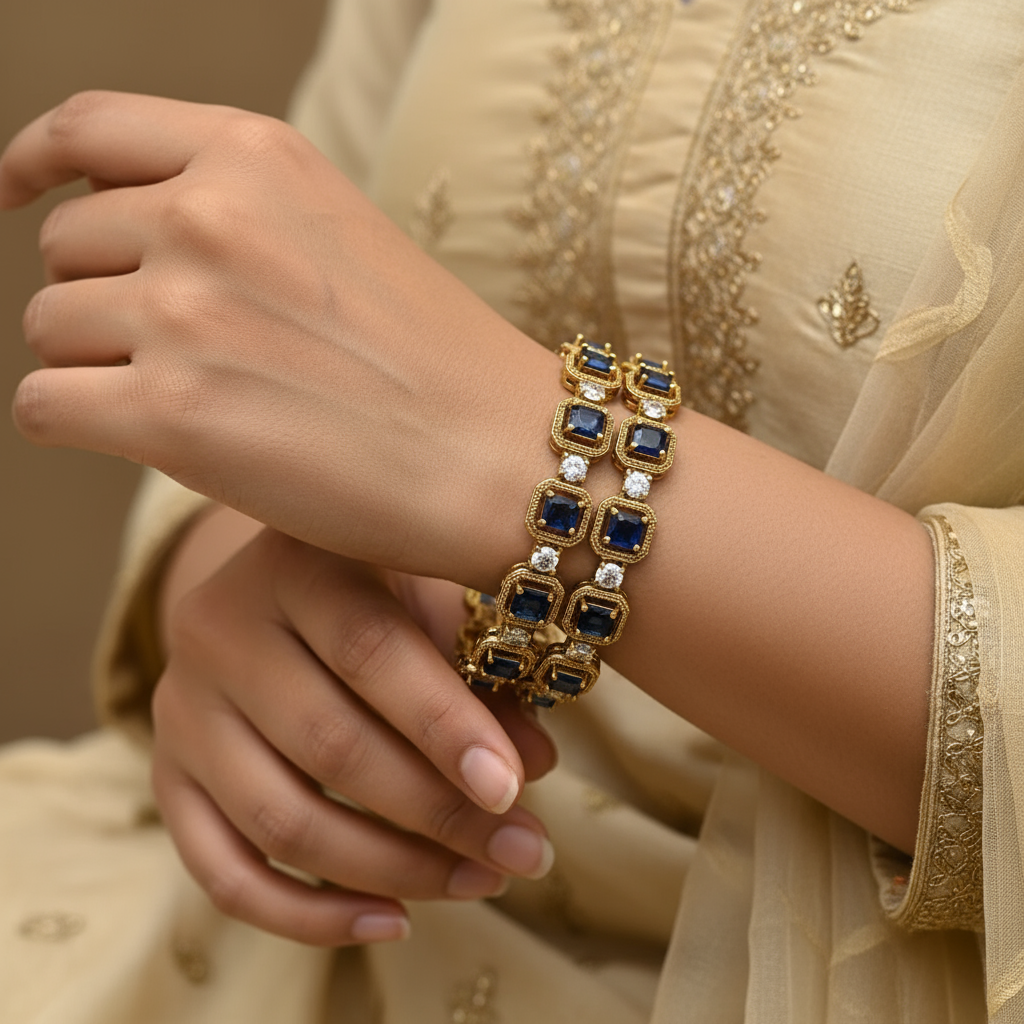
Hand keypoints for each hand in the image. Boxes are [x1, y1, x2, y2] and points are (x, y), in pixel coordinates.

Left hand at [1, 91, 558, 587]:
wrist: (505, 455)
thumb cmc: (442, 366)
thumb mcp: (344, 240)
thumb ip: (238, 220)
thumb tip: (124, 254)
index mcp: (257, 158)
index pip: (90, 130)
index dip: (33, 165)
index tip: (13, 198)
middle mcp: (208, 217)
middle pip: (64, 248)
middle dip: (102, 302)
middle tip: (181, 358)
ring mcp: (185, 313)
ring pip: (48, 331)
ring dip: (94, 369)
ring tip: (187, 405)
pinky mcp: (172, 413)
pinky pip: (45, 406)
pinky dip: (77, 425)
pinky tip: (149, 441)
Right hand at [153, 526, 556, 945]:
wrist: (278, 592)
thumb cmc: (380, 589)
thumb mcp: (433, 601)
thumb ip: (482, 672)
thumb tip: (532, 765)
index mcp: (294, 563)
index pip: (369, 650)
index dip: (443, 725)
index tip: (513, 789)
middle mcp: (219, 629)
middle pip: (329, 744)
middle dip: (438, 813)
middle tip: (524, 850)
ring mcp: (180, 708)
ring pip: (281, 820)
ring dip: (392, 869)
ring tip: (481, 880)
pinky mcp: (167, 776)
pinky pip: (225, 872)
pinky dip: (309, 916)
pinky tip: (393, 920)